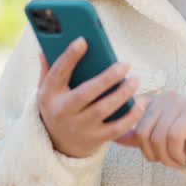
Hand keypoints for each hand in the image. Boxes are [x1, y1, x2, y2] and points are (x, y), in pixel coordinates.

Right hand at [36, 37, 146, 158]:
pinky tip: (141, 103)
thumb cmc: (57, 107)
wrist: (58, 144)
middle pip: (86, 93)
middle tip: (125, 64)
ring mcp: (80, 127)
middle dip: (107, 78)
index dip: (69, 57)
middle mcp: (63, 111)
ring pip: (103, 110)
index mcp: (50, 94)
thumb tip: (45, 46)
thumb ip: (48, 69)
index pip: (58, 73)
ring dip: (122, 94)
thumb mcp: (46, 90)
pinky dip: (131, 116)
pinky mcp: (95, 138)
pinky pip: (116, 128)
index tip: (83, 41)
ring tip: (135, 80)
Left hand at [114, 90, 185, 168]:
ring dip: (166, 157)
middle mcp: (165, 97)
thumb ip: (139, 137)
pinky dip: (176, 152)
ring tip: (176, 162)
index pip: (134, 121)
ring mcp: (180, 102)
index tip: (153, 156)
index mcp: (154, 101)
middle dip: (153, 154)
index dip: (139, 143)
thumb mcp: (159, 139)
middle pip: (143, 131)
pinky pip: (175, 135)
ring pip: (159, 135)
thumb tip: (114, 138)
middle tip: (166, 162)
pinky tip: (183, 158)